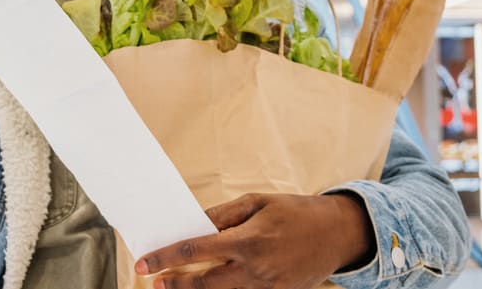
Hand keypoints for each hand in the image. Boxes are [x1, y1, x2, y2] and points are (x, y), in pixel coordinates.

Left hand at [136, 193, 374, 288]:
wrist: (337, 234)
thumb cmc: (296, 212)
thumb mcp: (258, 202)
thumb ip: (224, 214)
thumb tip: (196, 224)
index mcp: (247, 239)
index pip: (196, 250)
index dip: (166, 258)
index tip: (144, 263)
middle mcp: (254, 268)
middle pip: (203, 283)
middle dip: (175, 283)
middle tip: (153, 281)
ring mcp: (266, 286)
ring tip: (174, 285)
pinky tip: (210, 286)